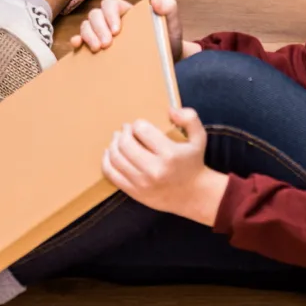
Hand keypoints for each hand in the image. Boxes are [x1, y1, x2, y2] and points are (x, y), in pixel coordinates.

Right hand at [71, 0, 199, 60]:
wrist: (167, 64)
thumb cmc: (167, 41)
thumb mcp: (171, 24)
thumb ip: (169, 7)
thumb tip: (156, 0)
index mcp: (126, 11)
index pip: (110, 4)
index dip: (109, 14)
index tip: (117, 30)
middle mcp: (111, 21)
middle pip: (95, 14)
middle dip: (98, 28)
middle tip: (107, 44)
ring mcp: (103, 35)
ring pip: (86, 26)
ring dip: (88, 35)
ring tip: (97, 49)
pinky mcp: (98, 49)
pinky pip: (82, 41)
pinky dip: (77, 41)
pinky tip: (78, 46)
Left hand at [102, 110, 227, 224]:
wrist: (194, 195)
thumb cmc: (193, 162)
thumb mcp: (199, 137)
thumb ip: (189, 118)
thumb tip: (170, 110)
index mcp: (169, 154)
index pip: (142, 130)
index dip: (138, 124)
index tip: (140, 125)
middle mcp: (155, 170)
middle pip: (125, 143)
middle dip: (123, 132)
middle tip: (126, 130)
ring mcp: (143, 183)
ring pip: (116, 157)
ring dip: (114, 143)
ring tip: (118, 139)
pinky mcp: (135, 192)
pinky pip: (112, 174)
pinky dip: (106, 160)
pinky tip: (110, 153)